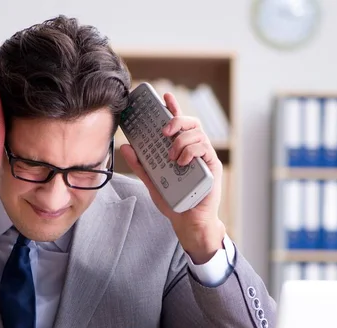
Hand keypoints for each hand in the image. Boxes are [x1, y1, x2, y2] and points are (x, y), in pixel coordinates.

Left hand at [120, 92, 225, 263]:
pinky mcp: (212, 167)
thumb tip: (125, 147)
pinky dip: (191, 151)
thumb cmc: (173, 201)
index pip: (177, 125)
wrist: (187, 221)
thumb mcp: (151, 181)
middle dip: (177, 120)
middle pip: (191, 124)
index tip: (164, 96)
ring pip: (198, 134)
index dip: (172, 108)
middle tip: (163, 130)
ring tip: (171, 156)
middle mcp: (193, 151)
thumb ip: (140, 165)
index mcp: (180, 150)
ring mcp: (204, 158)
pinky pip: (204, 149)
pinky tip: (182, 162)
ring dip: (181, 141)